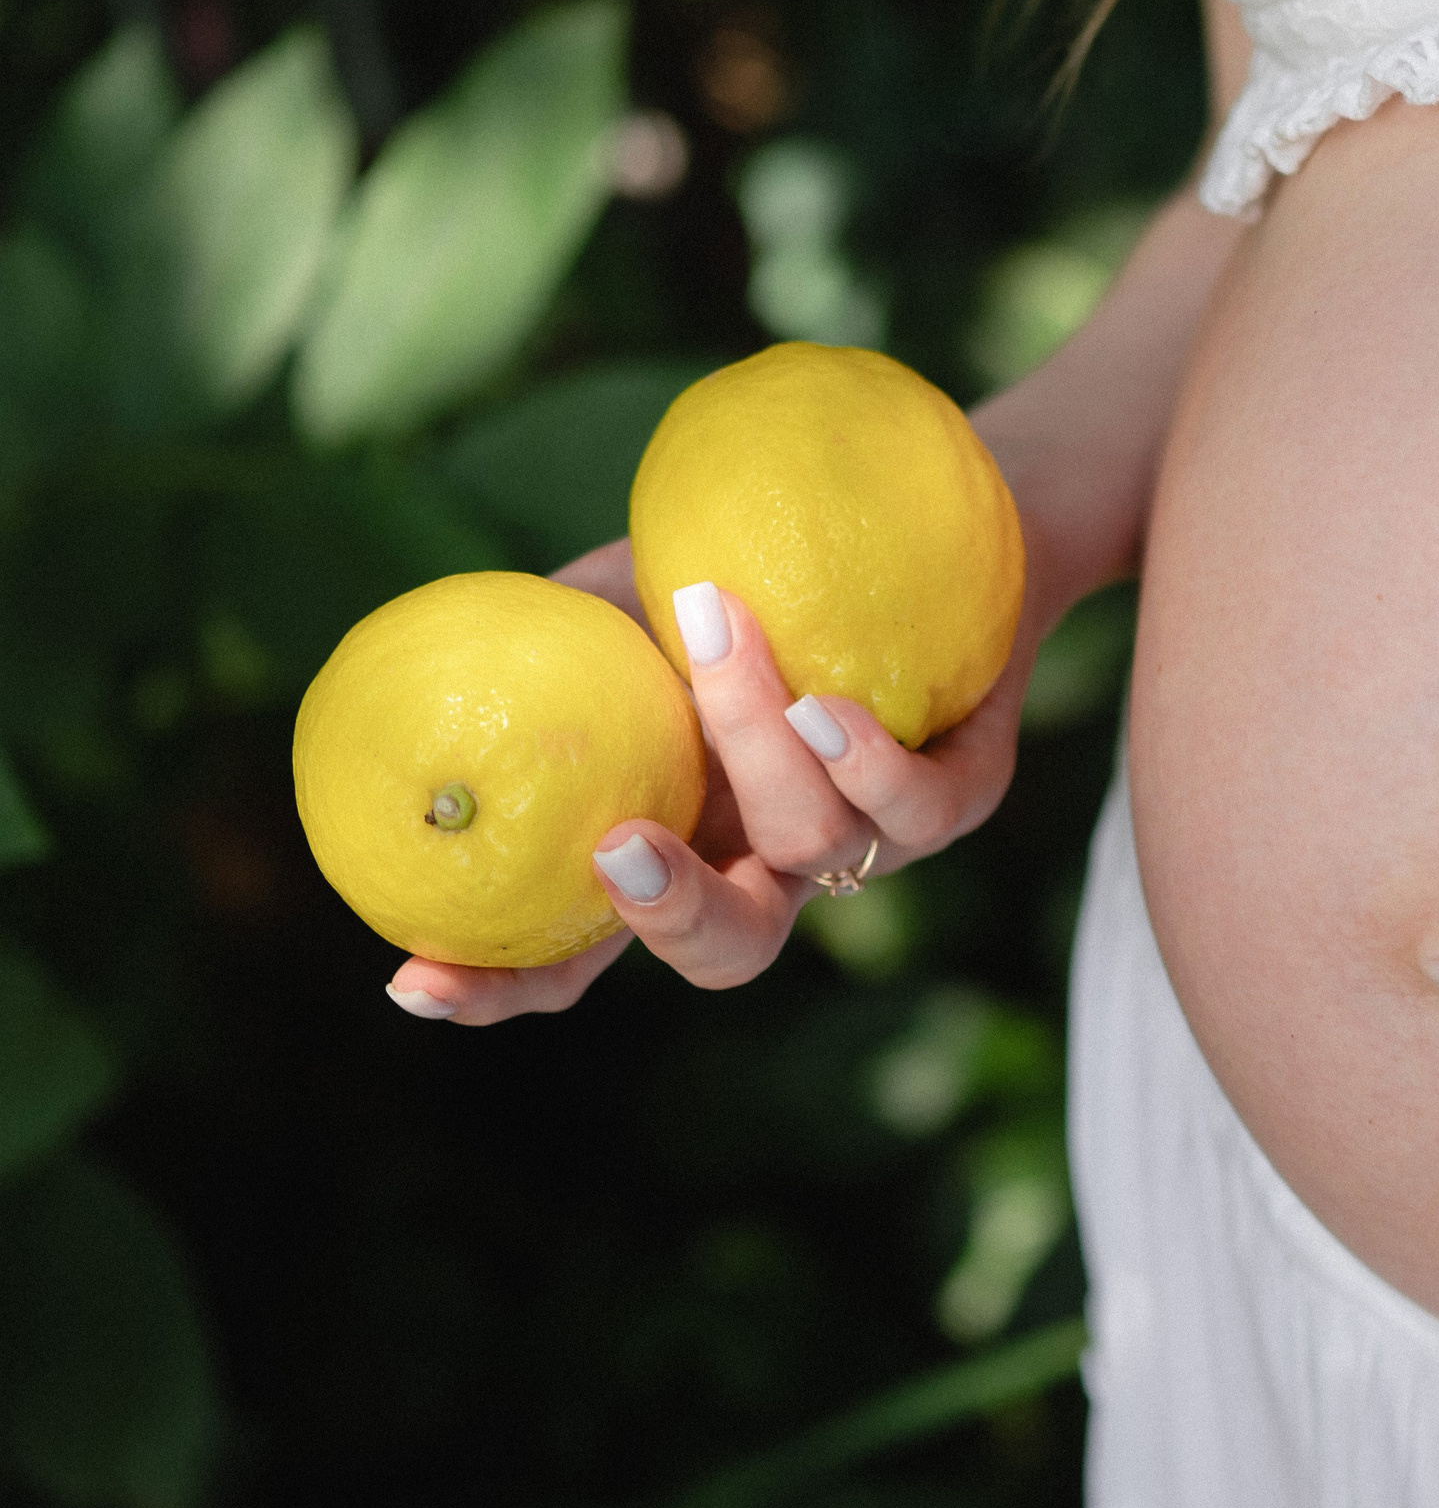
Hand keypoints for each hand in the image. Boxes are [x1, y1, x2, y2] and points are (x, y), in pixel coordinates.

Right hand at [383, 539, 1033, 1024]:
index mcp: (681, 844)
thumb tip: (406, 672)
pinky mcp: (964, 794)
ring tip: (713, 624)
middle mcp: (778, 864)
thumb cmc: (751, 565)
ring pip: (815, 847)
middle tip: (615, 848)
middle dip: (668, 918)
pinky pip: (919, 810)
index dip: (501, 989)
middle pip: (725, 952)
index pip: (580, 956)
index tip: (415, 980)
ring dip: (755, 742)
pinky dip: (868, 763)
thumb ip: (540, 646)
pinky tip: (829, 706)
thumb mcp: (624, 599)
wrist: (925, 518)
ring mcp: (876, 843)